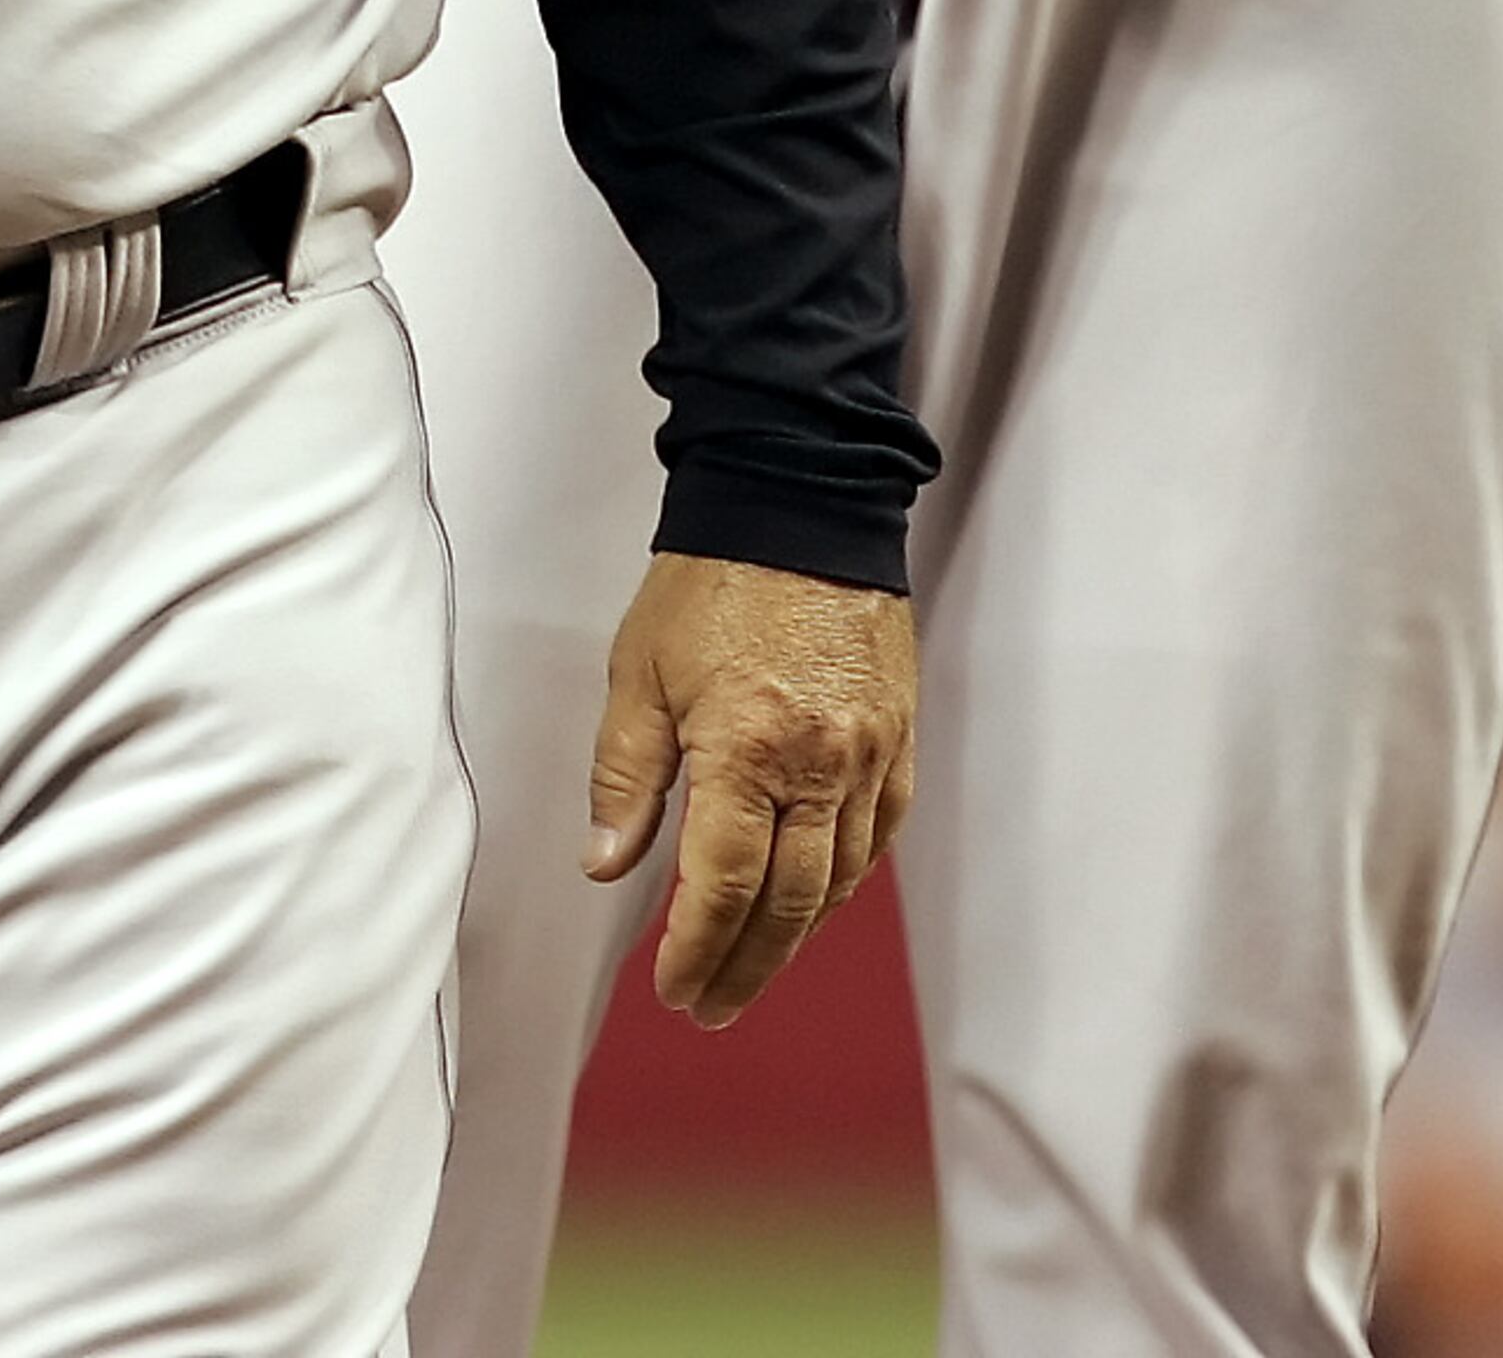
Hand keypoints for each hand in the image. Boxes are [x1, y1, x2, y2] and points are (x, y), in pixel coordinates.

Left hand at [582, 551, 917, 1028]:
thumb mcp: (640, 672)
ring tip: (752, 965)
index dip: (696, 948)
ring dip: (795, 936)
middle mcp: (820, 763)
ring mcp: (869, 753)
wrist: (800, 497)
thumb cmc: (712, 579)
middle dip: (745, 966)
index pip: (723, 885)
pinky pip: (877, 835)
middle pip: (788, 904)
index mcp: (748, 748)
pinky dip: (845, 880)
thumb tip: (605, 862)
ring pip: (839, 880)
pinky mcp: (897, 736)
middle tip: (709, 1005)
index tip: (673, 987)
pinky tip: (815, 900)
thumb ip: (625, 775)